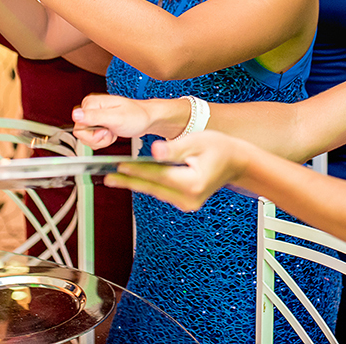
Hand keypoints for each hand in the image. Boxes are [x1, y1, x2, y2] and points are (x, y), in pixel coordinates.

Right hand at [71, 93, 161, 148]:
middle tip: (110, 132)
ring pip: (87, 137)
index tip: (105, 130)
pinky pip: (94, 138)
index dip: (92, 134)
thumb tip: (76, 115)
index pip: (78, 126)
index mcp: (91, 103)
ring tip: (113, 132)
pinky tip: (113, 133)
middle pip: (81, 133)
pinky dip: (104, 140)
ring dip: (101, 140)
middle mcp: (91, 108)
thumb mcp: (116, 118)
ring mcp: (94, 116)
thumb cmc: (137, 116)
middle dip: (97, 138)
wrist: (147, 119)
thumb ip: (94, 117)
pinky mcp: (99, 123)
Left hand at [105, 131, 252, 212]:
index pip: (158, 175)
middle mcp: (189, 198)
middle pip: (153, 187)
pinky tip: (135, 179)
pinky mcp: (186, 202)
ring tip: (116, 177)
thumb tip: (155, 152)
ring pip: (156, 191)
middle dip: (130, 181)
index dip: (137, 170)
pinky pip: (162, 193)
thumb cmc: (219, 148)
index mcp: (192, 183)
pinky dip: (149, 185)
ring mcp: (188, 203)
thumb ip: (174, 148)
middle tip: (108, 177)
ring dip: (137, 183)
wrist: (236, 162)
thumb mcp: (198, 141)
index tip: (119, 165)